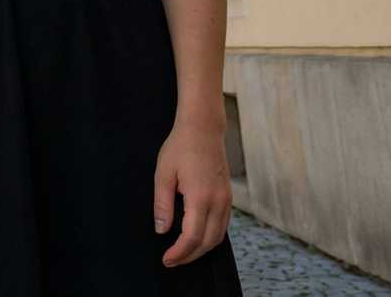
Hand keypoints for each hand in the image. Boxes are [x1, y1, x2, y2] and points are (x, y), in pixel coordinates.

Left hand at [154, 121, 231, 266]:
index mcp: (200, 197)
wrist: (203, 129)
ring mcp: (226, 200)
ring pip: (218, 236)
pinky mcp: (228, 197)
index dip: (179, 252)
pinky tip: (197, 238)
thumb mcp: (163, 174)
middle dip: (190, 256)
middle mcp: (218, 202)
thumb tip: (162, 230)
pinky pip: (223, 226)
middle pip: (208, 242)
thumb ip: (162, 204)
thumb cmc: (180, 148)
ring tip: (182, 253)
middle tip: (172, 261)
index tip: (166, 259)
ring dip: (201, 249)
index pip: (192, 236)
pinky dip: (211, 237)